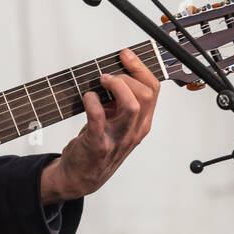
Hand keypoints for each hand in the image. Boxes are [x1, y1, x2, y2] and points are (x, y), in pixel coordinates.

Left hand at [39, 48, 160, 201]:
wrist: (81, 177)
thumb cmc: (98, 147)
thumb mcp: (117, 124)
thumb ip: (120, 103)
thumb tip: (114, 73)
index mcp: (141, 123)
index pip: (153, 90)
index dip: (140, 68)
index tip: (126, 56)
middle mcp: (134, 131)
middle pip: (146, 95)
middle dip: (128, 77)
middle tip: (109, 76)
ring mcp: (117, 138)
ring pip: (132, 106)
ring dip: (116, 87)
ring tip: (102, 83)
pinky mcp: (98, 144)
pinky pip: (98, 117)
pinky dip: (92, 102)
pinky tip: (87, 98)